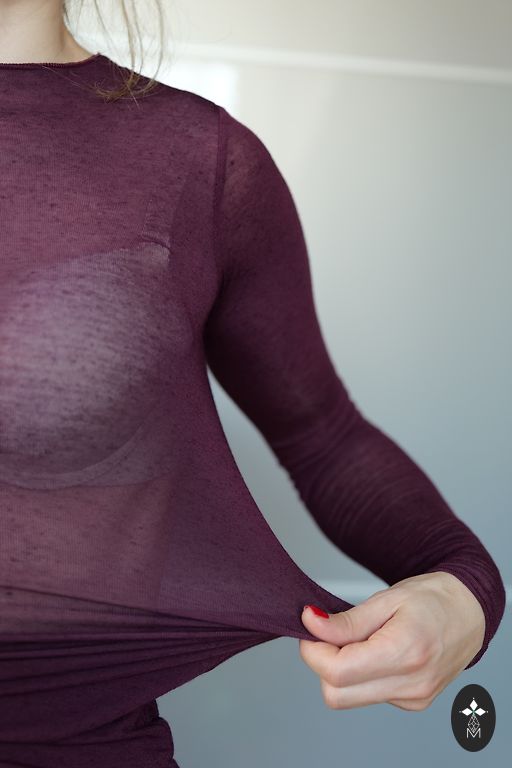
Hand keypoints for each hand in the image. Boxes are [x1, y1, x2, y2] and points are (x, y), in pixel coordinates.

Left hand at [299, 571, 485, 710]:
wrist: (469, 612)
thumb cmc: (432, 599)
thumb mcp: (387, 598)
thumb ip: (347, 620)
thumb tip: (310, 624)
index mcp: (405, 652)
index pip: (337, 672)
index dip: (313, 650)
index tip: (311, 626)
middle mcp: (411, 684)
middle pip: (336, 694)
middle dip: (322, 662)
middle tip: (331, 632)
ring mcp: (413, 698)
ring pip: (349, 698)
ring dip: (340, 669)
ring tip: (360, 638)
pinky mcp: (413, 703)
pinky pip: (368, 695)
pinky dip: (360, 675)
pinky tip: (376, 651)